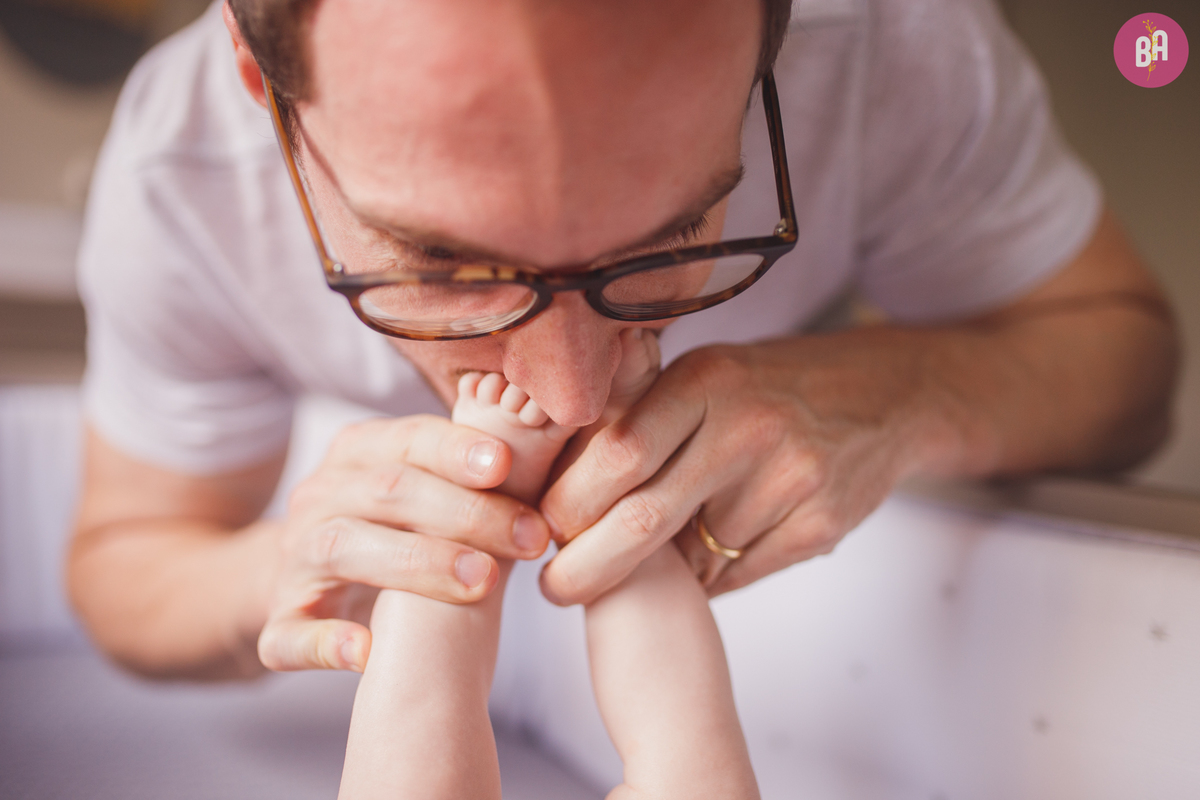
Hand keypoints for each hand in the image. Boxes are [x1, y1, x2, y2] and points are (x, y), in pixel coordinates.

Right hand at [256, 414, 551, 670]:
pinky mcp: (279, 622)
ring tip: (482, 581)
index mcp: (357, 455)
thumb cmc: (394, 531)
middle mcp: (319, 497)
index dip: (457, 448)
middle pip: (388, 490)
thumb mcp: (425, 492)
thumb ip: (474, 476)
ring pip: (343, 547)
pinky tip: (366, 652)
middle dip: (465, 512)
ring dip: (417, 563)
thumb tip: (549, 451)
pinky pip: (288, 634)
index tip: (507, 464)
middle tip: (528, 539)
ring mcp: (294, 559)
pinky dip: (326, 644)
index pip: (409, 439)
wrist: (305, 585)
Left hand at [538, 334, 948, 603]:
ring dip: (661, 568)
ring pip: (692, 556)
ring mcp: (791, 479)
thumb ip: (643, 414)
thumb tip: (561, 486)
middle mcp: (748, 427)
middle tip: (556, 588)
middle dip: (587, 565)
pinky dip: (708, 575)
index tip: (544, 527)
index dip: (570, 500)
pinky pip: (737, 573)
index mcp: (706, 380)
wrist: (887, 395)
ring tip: (661, 547)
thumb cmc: (769, 388)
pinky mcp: (820, 525)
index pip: (618, 451)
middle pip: (643, 518)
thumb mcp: (708, 373)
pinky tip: (709, 551)